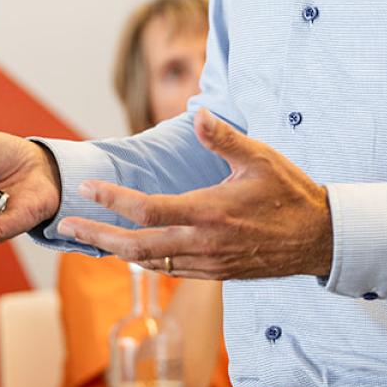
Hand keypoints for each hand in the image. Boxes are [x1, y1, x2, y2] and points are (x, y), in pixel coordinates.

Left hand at [58, 109, 333, 280]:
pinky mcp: (216, 274)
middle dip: (96, 236)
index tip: (86, 189)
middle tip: (64, 226)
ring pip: (149, 263)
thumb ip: (223, 138)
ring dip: (115, 251)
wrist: (321, 240)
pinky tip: (128, 251)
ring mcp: (208, 264)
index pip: (148, 210)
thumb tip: (196, 112)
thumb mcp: (260, 159)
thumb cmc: (292, 193)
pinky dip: (142, 261)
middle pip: (137, 247)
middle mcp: (203, 244)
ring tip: (86, 238)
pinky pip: (169, 271)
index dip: (112, 200)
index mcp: (209, 213)